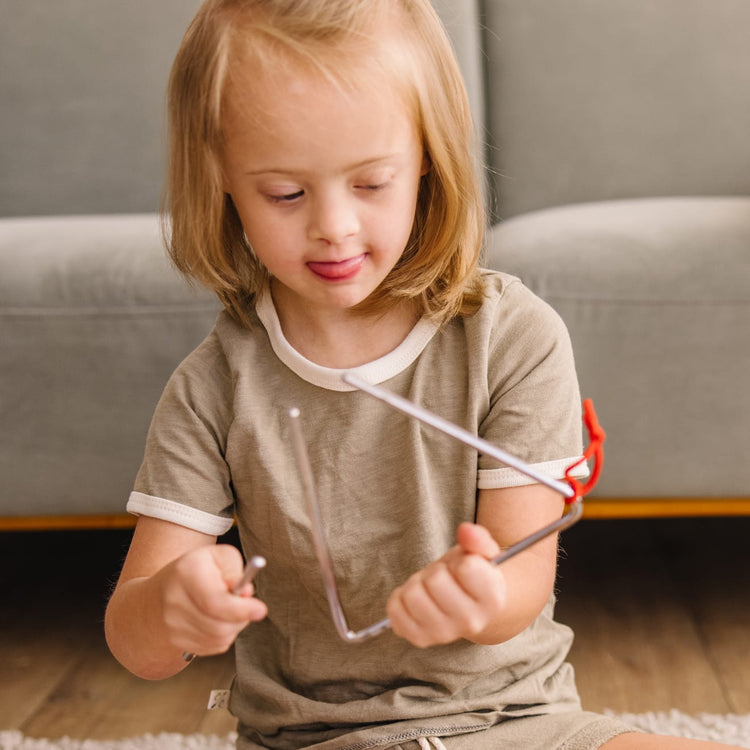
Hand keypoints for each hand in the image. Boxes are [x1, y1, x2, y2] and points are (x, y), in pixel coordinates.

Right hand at [156, 544, 266, 656]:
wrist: (156, 597)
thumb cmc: (196, 570)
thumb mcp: (217, 556)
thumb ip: (235, 568)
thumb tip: (244, 592)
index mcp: (186, 572)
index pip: (215, 601)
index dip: (241, 609)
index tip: (260, 609)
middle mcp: (175, 600)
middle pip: (219, 625)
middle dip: (240, 617)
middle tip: (243, 603)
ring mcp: (173, 625)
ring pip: (219, 638)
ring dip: (233, 626)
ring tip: (227, 609)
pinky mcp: (177, 642)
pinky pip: (213, 647)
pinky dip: (223, 636)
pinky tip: (216, 620)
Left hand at [386, 522, 505, 647]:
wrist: (472, 609)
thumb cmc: (475, 575)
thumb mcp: (482, 553)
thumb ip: (477, 539)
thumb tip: (466, 530)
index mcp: (492, 599)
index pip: (466, 568)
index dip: (460, 559)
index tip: (463, 567)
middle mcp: (471, 622)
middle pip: (435, 580)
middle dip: (437, 571)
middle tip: (445, 577)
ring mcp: (444, 634)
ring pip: (412, 595)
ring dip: (418, 583)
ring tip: (431, 587)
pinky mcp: (420, 638)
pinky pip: (394, 610)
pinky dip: (400, 598)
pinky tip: (418, 598)